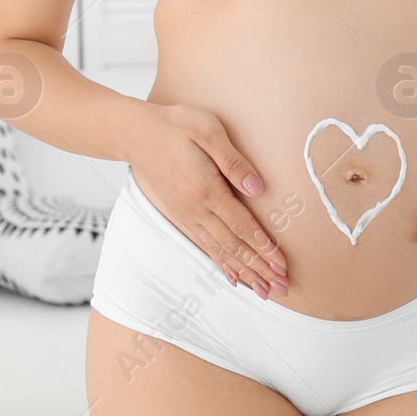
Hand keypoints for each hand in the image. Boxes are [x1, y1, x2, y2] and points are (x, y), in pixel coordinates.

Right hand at [127, 103, 290, 299]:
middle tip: (281, 288)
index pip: (242, 225)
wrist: (134, 133)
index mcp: (206, 188)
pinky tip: (232, 275)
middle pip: (234, 246)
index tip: (282, 265)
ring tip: (263, 289)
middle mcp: (195, 209)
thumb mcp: (207, 130)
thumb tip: (258, 187)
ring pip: (220, 251)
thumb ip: (233, 161)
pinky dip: (220, 263)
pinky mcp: (178, 215)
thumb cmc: (174, 126)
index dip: (264, 247)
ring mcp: (185, 215)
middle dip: (260, 268)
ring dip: (244, 272)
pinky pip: (203, 246)